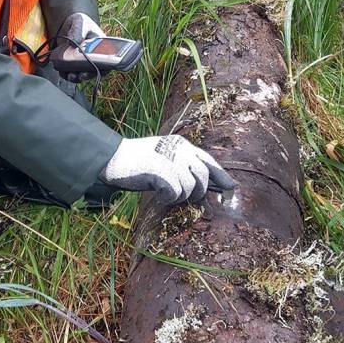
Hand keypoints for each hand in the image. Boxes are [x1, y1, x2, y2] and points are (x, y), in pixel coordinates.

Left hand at [51, 12, 106, 81]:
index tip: (96, 70)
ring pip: (81, 74)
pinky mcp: (71, 64)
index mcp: (101, 48)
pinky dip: (66, 74)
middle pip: (93, 71)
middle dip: (87, 76)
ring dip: (76, 78)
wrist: (67, 24)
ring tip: (70, 76)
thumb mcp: (80, 22)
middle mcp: (93, 57)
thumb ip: (78, 31)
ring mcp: (82, 62)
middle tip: (81, 75)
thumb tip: (74, 42)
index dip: (103, 69)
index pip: (107, 61)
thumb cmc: (79, 22)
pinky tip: (62, 72)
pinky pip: (70, 72)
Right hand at [99, 135, 234, 203]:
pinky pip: (176, 191)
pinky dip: (170, 197)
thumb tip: (205, 185)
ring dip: (181, 196)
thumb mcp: (165, 158)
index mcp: (182, 144)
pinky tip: (161, 195)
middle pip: (203, 174)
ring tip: (168, 194)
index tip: (230, 188)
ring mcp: (170, 159)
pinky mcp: (160, 170)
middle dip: (199, 190)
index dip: (220, 175)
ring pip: (191, 185)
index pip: (207, 160)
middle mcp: (179, 149)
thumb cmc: (138, 162)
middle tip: (188, 198)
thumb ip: (183, 165)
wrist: (113, 158)